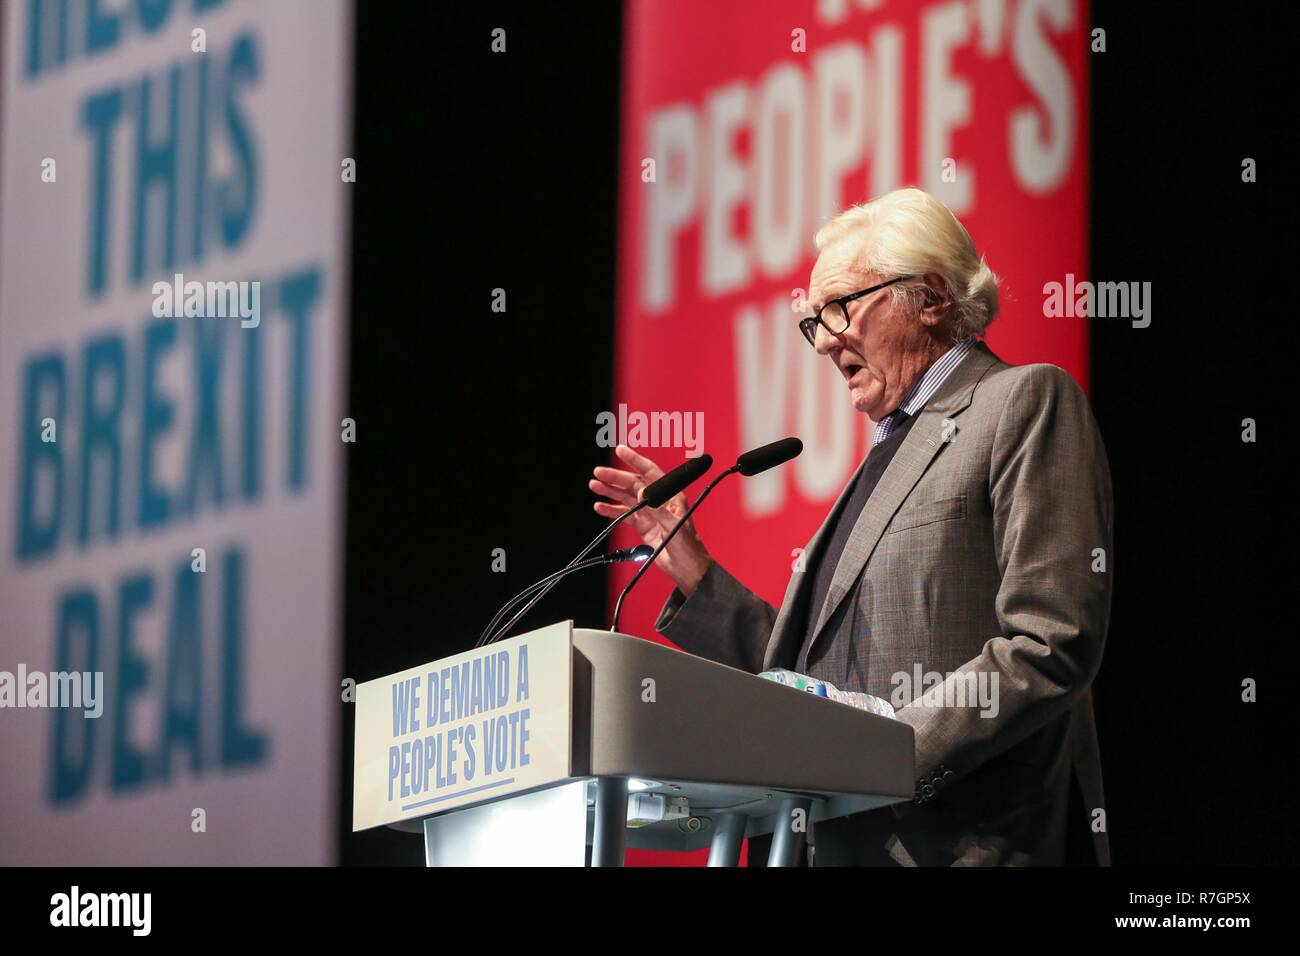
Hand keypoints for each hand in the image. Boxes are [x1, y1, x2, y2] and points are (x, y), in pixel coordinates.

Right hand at [589, 445, 712, 595]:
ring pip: (626, 497)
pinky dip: (612, 510)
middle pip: (633, 484)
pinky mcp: (643, 526)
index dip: (635, 460)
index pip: (650, 473)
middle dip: (615, 477)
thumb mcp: (674, 526)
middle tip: (598, 473)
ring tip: (595, 486)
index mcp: (671, 496)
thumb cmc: (688, 546)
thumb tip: (642, 493)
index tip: (621, 451)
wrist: (686, 567)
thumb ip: (658, 509)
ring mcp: (650, 513)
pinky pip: (624, 515)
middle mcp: (659, 502)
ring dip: (610, 491)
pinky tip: (600, 506)